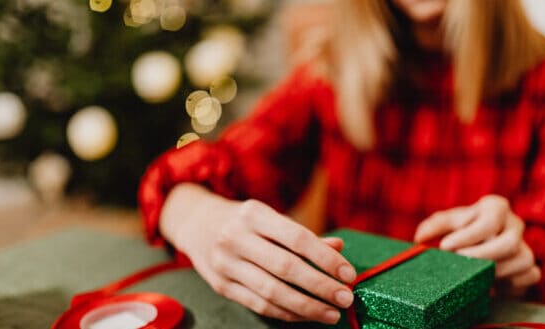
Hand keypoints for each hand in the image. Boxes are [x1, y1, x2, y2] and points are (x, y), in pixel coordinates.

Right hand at [160, 184, 355, 323]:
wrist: (195, 223)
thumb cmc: (244, 221)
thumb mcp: (270, 218)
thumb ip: (303, 235)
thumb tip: (338, 249)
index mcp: (254, 214)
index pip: (297, 238)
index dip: (326, 259)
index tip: (348, 274)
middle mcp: (236, 237)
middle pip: (286, 267)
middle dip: (321, 286)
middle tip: (346, 297)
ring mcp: (225, 264)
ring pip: (272, 292)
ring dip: (307, 306)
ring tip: (332, 313)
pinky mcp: (221, 286)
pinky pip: (259, 304)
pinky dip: (287, 313)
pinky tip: (307, 315)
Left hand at [414, 195, 540, 294]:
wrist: (480, 251)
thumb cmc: (463, 231)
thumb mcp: (448, 224)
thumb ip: (435, 226)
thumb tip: (420, 238)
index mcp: (496, 207)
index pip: (489, 221)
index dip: (467, 236)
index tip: (445, 247)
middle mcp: (515, 224)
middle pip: (508, 243)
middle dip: (481, 256)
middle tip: (458, 263)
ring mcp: (526, 246)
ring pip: (522, 260)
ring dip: (494, 272)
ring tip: (472, 275)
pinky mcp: (531, 268)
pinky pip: (529, 275)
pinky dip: (510, 283)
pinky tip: (491, 284)